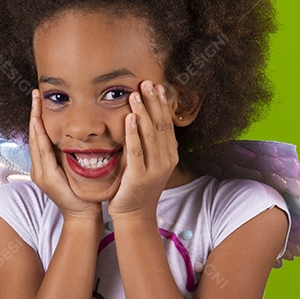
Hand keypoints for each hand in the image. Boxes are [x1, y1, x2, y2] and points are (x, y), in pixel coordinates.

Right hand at [28, 89, 101, 221]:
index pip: (41, 136)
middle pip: (34, 135)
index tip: (41, 99)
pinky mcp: (45, 177)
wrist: (84, 215)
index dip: (39, 117)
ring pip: (36, 140)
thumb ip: (74, 153)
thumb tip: (81, 132)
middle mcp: (39, 168)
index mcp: (46, 165)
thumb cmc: (85, 193)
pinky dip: (40, 135)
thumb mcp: (78, 168)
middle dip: (34, 113)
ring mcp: (40, 173)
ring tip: (36, 102)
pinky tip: (39, 122)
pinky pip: (42, 151)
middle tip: (36, 93)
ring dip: (35, 120)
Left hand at [109, 80, 178, 219]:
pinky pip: (136, 150)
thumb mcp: (150, 163)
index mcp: (170, 154)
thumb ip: (152, 144)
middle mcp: (166, 160)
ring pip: (150, 135)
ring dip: (142, 113)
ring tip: (136, 95)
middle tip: (146, 83)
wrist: (135, 214)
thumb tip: (149, 119)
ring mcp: (155, 169)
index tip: (157, 86)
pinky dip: (133, 133)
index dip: (162, 104)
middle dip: (153, 103)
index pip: (167, 123)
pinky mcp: (140, 177)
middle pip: (160, 125)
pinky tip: (129, 118)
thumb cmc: (138, 186)